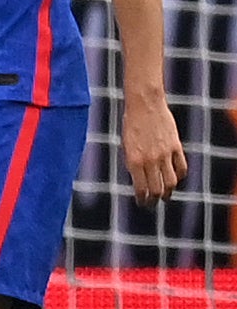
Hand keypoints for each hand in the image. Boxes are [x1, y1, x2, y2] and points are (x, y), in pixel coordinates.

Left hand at [123, 92, 187, 206]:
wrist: (144, 105)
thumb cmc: (131, 124)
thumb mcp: (126, 145)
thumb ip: (133, 163)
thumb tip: (140, 180)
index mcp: (134, 160)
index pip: (141, 189)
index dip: (142, 199)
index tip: (142, 203)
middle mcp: (150, 160)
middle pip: (157, 189)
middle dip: (154, 199)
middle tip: (153, 203)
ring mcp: (165, 154)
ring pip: (171, 182)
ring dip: (169, 192)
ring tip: (166, 196)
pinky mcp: (176, 147)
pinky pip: (181, 168)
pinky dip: (179, 176)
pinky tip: (176, 179)